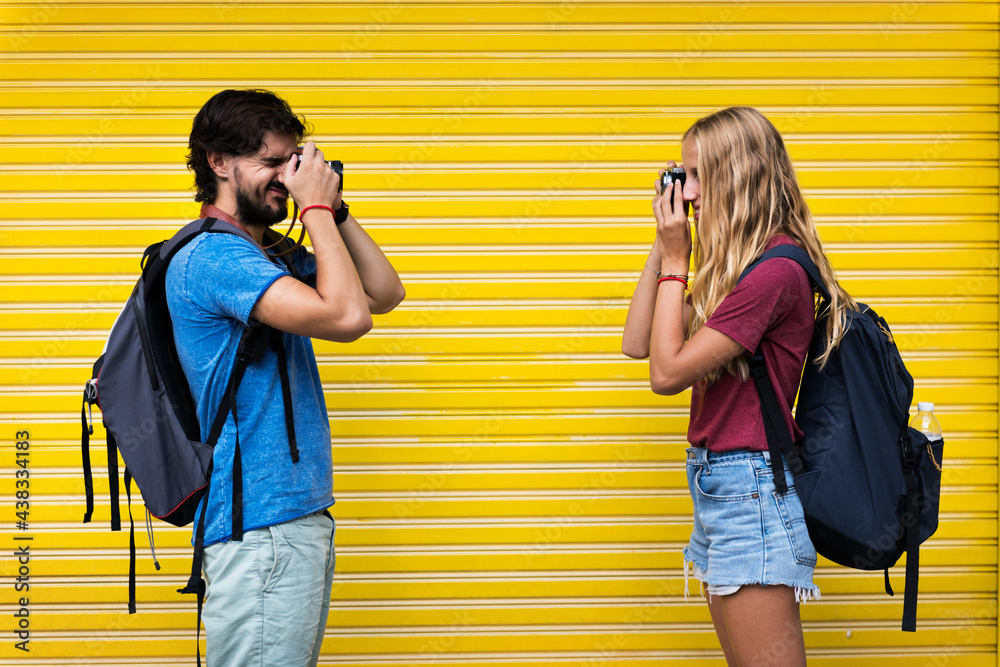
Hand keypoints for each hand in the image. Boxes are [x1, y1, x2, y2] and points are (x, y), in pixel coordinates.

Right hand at [280, 141, 342, 213]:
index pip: (310, 145)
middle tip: (310, 167)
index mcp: (307, 164)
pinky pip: (331, 171)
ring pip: (325, 163)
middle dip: (314, 157)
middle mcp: (319, 166)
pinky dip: (327, 175)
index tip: (307, 151)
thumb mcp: (288, 181)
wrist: (316, 208)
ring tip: (316, 179)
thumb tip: (294, 157)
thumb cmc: (302, 197)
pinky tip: (322, 183)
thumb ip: (289, 165)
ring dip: (321, 167)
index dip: (308, 147)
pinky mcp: (335, 177)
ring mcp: (329, 171)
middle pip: (319, 152)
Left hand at [652, 161, 690, 275]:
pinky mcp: (657, 227)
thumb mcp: (688, 228)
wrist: (674, 260)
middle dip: (667, 188)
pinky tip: (660, 200)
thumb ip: (684, 215)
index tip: (678, 181)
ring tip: (663, 189)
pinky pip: (656, 212)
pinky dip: (657, 204)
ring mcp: (661, 224)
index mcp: (680, 221)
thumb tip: (682, 203)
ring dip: (660, 195)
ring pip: (657, 204)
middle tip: (669, 181)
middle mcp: (669, 221)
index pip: (677, 200)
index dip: (677, 188)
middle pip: (665, 199)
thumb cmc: (685, 246)